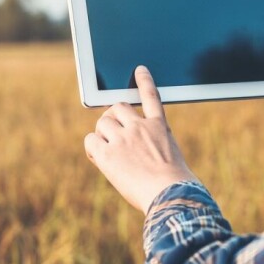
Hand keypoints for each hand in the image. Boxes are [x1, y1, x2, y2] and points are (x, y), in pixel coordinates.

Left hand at [84, 65, 199, 214]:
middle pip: (117, 108)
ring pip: (102, 123)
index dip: (144, 81)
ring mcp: (123, 139)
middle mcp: (140, 127)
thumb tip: (134, 141)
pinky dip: (92, 146)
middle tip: (112, 132)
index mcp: (159, 126)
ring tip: (108, 149)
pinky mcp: (108, 154)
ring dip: (102, 133)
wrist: (169, 194)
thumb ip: (154, 141)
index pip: (151, 96)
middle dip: (112, 118)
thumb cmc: (173, 183)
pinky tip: (98, 156)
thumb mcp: (171, 154)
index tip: (139, 69)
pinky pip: (91, 139)